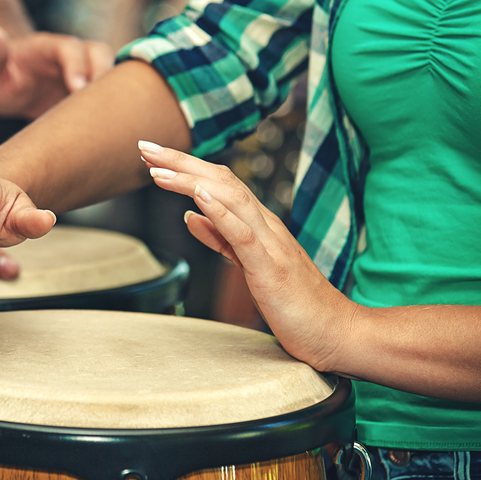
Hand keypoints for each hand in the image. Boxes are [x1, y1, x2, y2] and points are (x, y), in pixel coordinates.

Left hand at [0, 25, 113, 118]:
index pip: (68, 48)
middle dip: (104, 74)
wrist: (8, 84)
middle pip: (99, 53)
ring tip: (108, 119)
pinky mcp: (89, 91)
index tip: (77, 87)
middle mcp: (71, 55)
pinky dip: (113, 107)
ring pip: (110, 72)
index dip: (76, 65)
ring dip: (113, 92)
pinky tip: (108, 129)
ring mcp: (83, 71)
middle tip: (101, 105)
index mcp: (46, 47)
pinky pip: (108, 93)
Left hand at [138, 140, 356, 371]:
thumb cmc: (295, 303)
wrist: (336, 333)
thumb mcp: (249, 266)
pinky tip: (198, 197)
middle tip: (144, 146)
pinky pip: (243, 234)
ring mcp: (271, 244)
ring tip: (157, 170)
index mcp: (258, 225)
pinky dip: (221, 212)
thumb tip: (190, 216)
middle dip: (180, 162)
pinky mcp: (272, 268)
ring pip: (231, 198)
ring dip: (191, 180)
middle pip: (221, 180)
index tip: (151, 156)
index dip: (184, 166)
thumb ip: (221, 238)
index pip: (218, 182)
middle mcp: (265, 226)